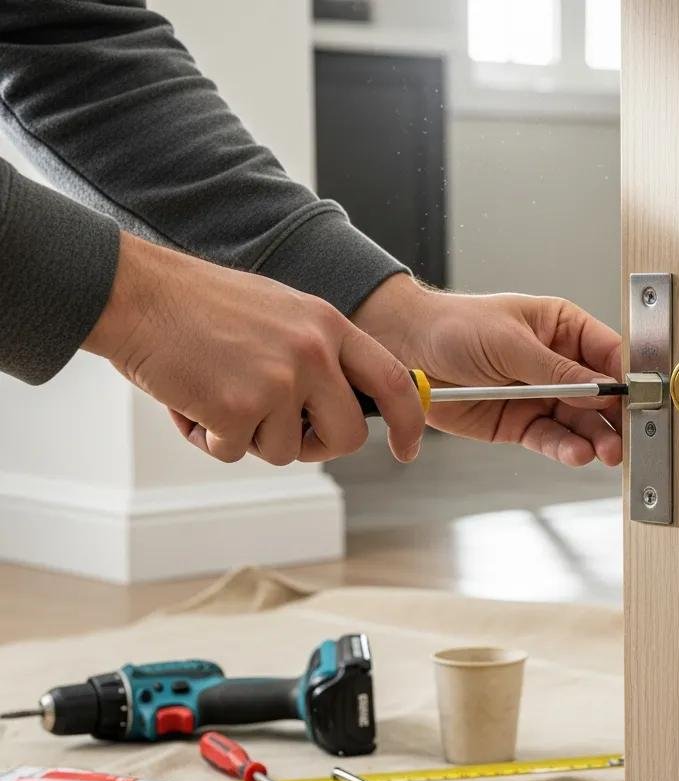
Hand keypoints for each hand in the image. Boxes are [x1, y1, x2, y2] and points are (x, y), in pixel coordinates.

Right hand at [82, 233, 424, 464]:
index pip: (393, 381)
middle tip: (278, 429)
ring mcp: (279, 381)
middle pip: (348, 436)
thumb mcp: (281, 313)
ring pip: (287, 451)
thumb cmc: (199, 306)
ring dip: (249, 437)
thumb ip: (319, 354)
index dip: (409, 421)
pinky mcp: (240, 409)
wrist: (135, 294)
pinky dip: (209, 438)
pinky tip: (191, 400)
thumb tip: (340, 403)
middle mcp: (313, 352)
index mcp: (328, 325)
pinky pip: (236, 453)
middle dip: (317, 446)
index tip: (409, 449)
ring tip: (216, 394)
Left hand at [353, 275, 622, 466]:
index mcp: (562, 328)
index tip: (645, 398)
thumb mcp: (509, 342)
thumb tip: (599, 389)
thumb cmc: (454, 327)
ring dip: (594, 439)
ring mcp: (540, 396)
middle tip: (627, 437)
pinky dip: (564, 449)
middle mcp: (557, 365)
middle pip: (600, 396)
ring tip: (604, 453)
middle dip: (615, 417)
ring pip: (579, 423)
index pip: (609, 354)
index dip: (629, 377)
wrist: (406, 351)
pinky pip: (550, 439)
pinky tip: (577, 454)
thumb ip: (556, 370)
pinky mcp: (519, 424)